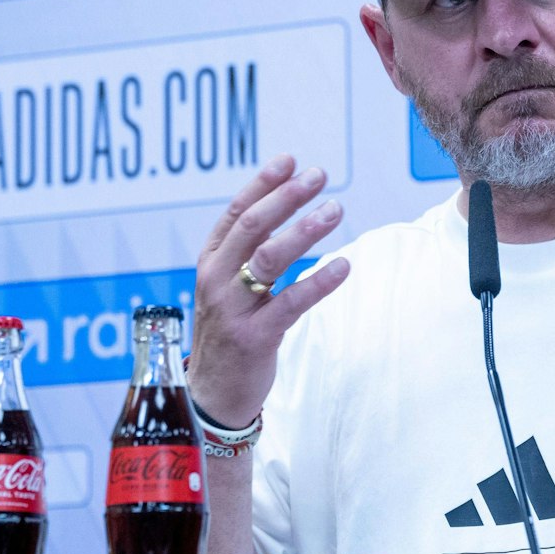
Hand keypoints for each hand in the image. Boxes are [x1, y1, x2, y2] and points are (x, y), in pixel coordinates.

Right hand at [188, 155, 350, 428]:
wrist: (213, 393)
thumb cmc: (230, 331)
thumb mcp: (228, 287)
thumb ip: (247, 252)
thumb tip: (283, 206)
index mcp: (211, 262)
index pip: (234, 212)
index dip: (262, 183)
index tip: (289, 160)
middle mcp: (217, 280)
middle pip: (252, 227)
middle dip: (287, 197)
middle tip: (319, 176)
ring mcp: (233, 309)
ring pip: (269, 259)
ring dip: (305, 230)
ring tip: (336, 209)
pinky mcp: (255, 337)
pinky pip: (291, 303)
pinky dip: (319, 282)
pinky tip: (343, 266)